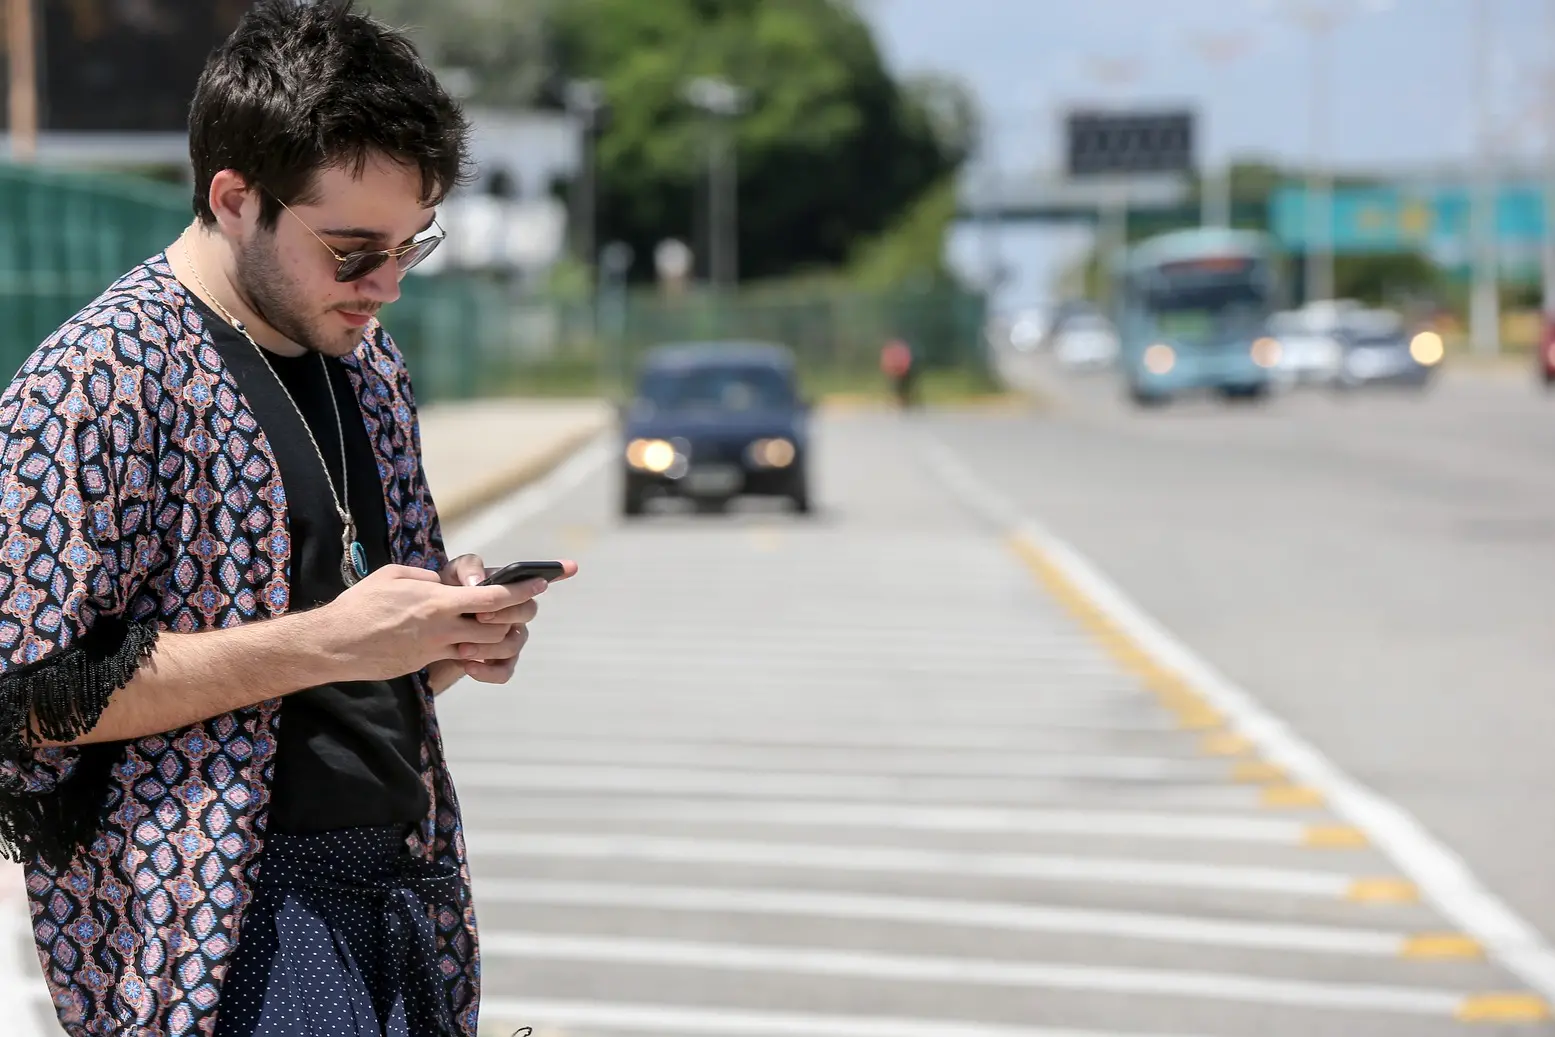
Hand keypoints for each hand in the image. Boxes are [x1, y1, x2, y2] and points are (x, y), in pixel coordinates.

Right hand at [316, 564, 551, 683]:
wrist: (334, 643)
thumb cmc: (361, 603)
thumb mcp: (395, 575)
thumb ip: (428, 577)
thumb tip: (446, 583)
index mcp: (438, 601)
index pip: (493, 597)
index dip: (522, 591)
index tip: (541, 583)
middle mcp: (443, 627)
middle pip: (500, 625)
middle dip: (521, 614)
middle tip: (529, 603)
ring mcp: (436, 649)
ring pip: (487, 646)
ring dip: (503, 635)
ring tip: (505, 621)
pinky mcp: (427, 663)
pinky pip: (463, 658)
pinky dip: (478, 651)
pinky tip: (477, 641)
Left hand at [434, 554, 577, 685]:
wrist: (429, 630)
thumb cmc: (445, 597)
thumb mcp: (450, 576)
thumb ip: (466, 569)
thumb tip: (479, 582)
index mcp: (510, 590)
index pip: (536, 580)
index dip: (558, 572)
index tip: (572, 566)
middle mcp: (517, 614)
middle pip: (528, 611)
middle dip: (505, 613)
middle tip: (479, 616)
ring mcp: (511, 639)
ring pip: (514, 643)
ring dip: (488, 646)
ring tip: (461, 648)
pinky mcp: (500, 663)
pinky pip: (504, 671)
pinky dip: (487, 671)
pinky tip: (469, 666)